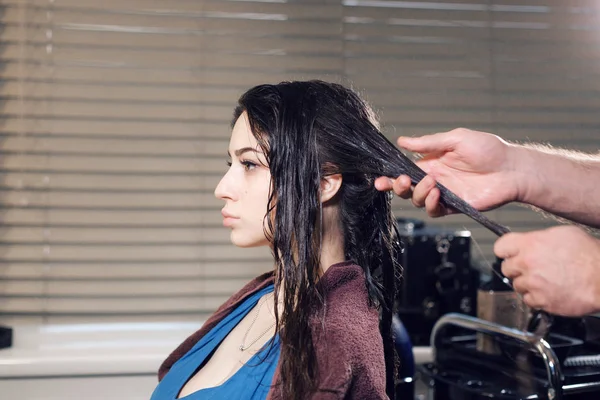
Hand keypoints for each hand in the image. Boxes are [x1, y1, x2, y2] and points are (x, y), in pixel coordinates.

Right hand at [374, 128, 522, 216]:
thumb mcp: (456, 138)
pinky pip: (433, 211)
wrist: (511, 169)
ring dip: (417, 193)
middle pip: (405, 188)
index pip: (404, 170)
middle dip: (397, 186)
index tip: (379, 180)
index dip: (390, 176)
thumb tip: (402, 141)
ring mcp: (443, 194)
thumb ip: (428, 143)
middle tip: (402, 180)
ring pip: (416, 200)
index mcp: (431, 162)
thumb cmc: (488, 149)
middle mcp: (434, 179)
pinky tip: (437, 194)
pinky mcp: (453, 206)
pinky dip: (430, 204)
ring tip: (432, 183)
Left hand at [495, 225, 599, 316]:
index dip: (506, 251)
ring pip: (517, 285)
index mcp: (530, 244)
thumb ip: (538, 238)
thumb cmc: (589, 255)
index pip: (501, 247)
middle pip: (506, 268)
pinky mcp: (541, 300)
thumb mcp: (562, 234)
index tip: (509, 254)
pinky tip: (549, 291)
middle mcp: (528, 263)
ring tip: (545, 280)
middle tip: (532, 268)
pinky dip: (536, 298)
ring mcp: (533, 283)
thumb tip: (527, 242)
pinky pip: (528, 300)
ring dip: (527, 284)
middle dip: (517, 268)